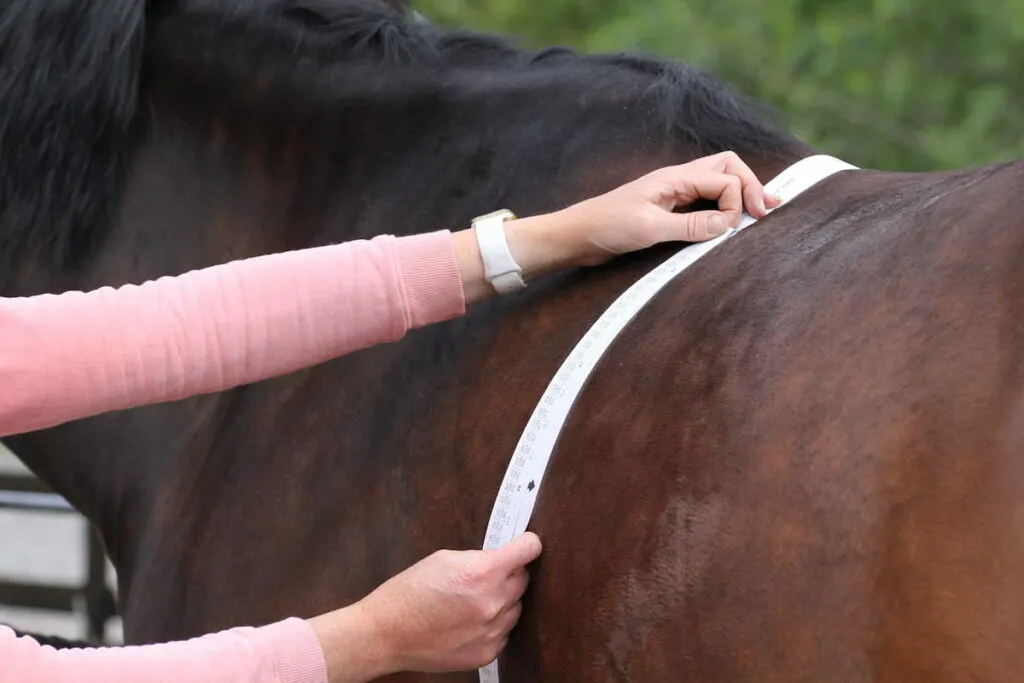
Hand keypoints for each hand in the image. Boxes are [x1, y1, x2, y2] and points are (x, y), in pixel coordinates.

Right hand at [308, 532, 542, 682]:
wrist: (386, 634)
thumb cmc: (408, 593)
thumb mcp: (443, 559)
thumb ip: (478, 557)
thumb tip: (501, 558)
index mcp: (482, 572)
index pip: (527, 550)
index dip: (527, 544)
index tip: (527, 544)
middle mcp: (492, 602)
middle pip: (522, 579)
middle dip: (508, 573)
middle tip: (485, 575)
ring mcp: (491, 631)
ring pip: (515, 607)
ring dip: (502, 600)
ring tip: (471, 601)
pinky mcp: (486, 652)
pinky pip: (504, 632)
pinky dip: (493, 624)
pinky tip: (469, 621)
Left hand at [452, 151, 779, 303]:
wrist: (577, 235)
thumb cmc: (606, 226)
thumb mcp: (650, 228)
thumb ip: (690, 226)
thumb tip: (728, 224)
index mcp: (674, 178)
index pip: (724, 175)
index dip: (738, 198)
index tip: (735, 225)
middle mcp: (678, 182)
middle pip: (727, 169)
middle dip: (751, 186)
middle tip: (770, 210)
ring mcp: (674, 196)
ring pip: (718, 185)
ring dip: (740, 196)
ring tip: (763, 212)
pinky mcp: (668, 212)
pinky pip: (704, 203)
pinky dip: (724, 209)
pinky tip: (732, 222)